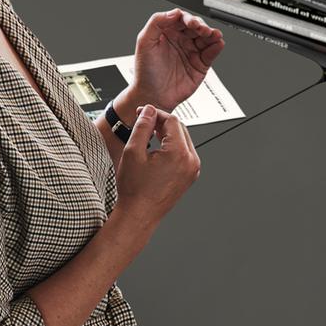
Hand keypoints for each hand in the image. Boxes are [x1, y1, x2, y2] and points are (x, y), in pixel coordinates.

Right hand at [114, 106, 200, 229]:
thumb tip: (149, 111)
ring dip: (167, 133)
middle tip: (144, 121)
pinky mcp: (190, 175)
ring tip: (148, 134)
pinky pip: (184, 152)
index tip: (143, 113)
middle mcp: (191, 161)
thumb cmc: (135, 190)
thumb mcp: (133, 152)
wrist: (139, 215)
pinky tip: (157, 148)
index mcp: (179, 154)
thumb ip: (142, 127)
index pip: (171, 121)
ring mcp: (192, 169)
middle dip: (162, 123)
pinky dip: (172, 146)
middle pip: (180, 128)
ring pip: (183, 139)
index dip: (155, 114)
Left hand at [128, 9, 224, 113]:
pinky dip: (216, 47)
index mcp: (167, 32)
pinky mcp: (200, 64)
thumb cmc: (145, 72)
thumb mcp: (145, 42)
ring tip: (213, 35)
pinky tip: (217, 43)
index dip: (188, 18)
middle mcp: (181, 40)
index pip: (181, 19)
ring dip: (212, 34)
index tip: (191, 23)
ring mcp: (191, 51)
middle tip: (202, 29)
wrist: (152, 96)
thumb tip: (174, 12)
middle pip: (196, 26)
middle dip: (201, 25)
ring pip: (206, 38)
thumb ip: (156, 23)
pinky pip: (211, 53)